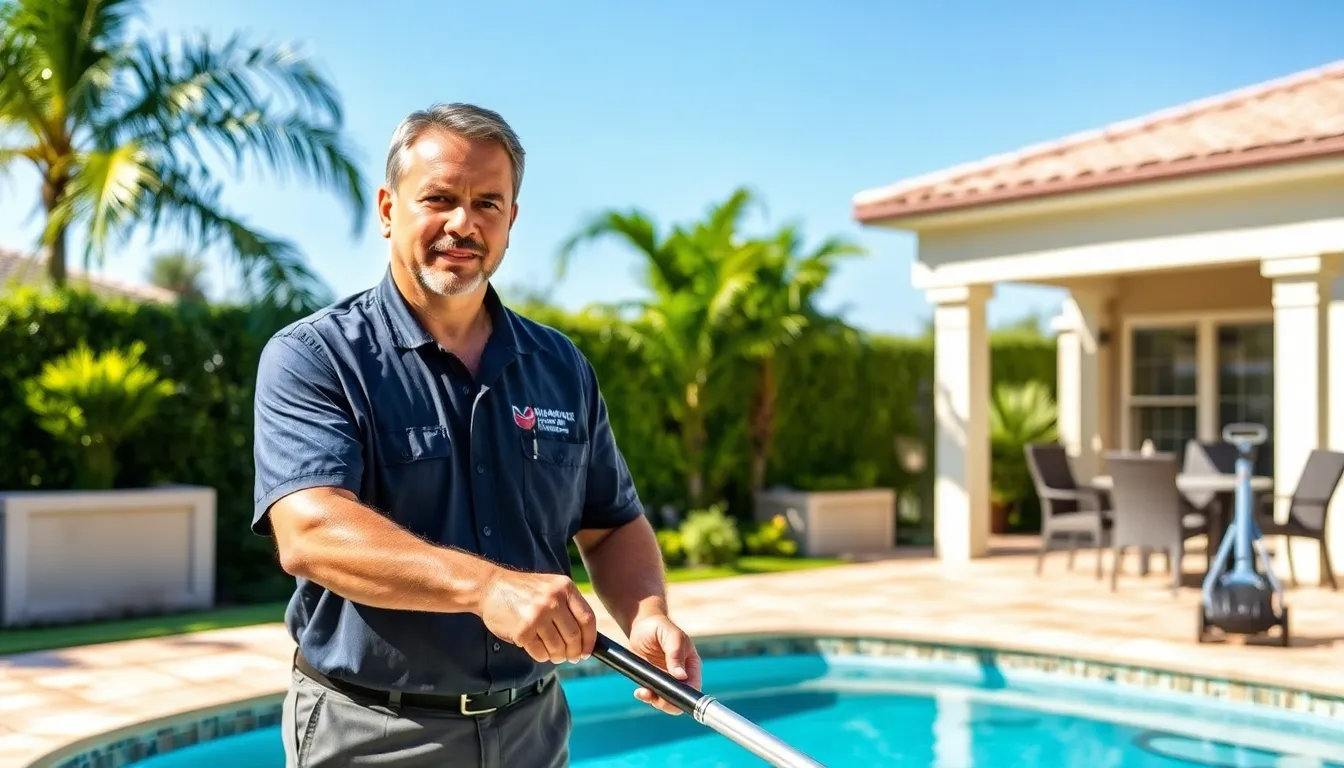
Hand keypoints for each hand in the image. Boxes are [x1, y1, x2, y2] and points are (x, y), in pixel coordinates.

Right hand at [478, 569, 595, 663]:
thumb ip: (569, 606)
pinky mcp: (523, 631)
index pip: (587, 619)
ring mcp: (537, 616)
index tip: (587, 651)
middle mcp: (553, 600)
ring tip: (554, 655)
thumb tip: (587, 639)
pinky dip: (542, 656)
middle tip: (571, 657)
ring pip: (558, 648)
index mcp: (564, 587)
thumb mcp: (551, 587)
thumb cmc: (524, 591)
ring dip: (558, 656)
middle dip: (574, 652)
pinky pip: (540, 653)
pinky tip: (539, 650)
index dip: (590, 640)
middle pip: (574, 636)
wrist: (490, 587)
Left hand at [626, 614, 701, 714]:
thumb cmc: (659, 626)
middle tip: (654, 696)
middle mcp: (682, 675)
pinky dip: (646, 696)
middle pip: (680, 699)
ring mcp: (667, 679)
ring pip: (666, 701)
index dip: (685, 696)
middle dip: (668, 702)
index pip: (694, 687)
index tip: (671, 696)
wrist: (641, 625)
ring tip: (643, 692)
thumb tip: (681, 676)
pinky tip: (640, 691)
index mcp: (691, 665)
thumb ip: (676, 653)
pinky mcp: (653, 681)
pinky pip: (652, 696)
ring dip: (655, 701)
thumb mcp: (671, 635)